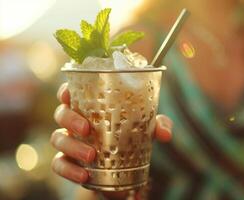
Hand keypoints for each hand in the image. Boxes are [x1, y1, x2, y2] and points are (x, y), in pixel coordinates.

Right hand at [51, 83, 172, 193]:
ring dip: (72, 146)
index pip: (72, 92)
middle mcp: (76, 122)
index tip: (70, 94)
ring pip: (57, 139)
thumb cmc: (134, 138)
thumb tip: (165, 133)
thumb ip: (158, 125)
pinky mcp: (70, 163)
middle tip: (87, 129)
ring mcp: (71, 142)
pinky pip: (59, 165)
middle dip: (70, 119)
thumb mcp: (148, 129)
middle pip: (61, 113)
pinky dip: (69, 170)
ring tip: (91, 155)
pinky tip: (83, 175)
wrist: (127, 171)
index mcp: (91, 107)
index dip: (66, 90)